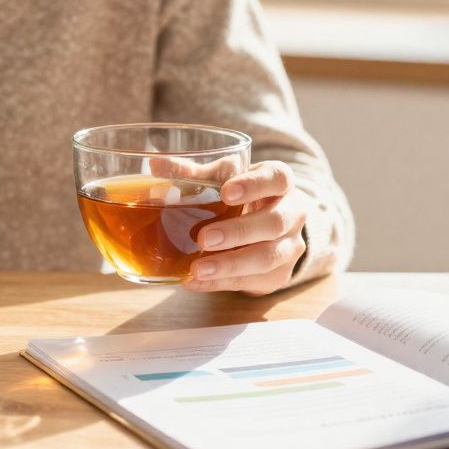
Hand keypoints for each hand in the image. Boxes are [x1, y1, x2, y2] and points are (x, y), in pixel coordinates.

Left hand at [188, 161, 308, 295]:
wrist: (268, 226)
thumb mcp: (222, 177)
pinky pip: (252, 281)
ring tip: (197, 268)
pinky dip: (221, 283)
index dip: (254, 185)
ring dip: (230, 265)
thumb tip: (155, 165)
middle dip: (239, 232)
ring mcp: (289, 246)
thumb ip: (192, 173)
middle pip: (275, 222)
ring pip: (268, 258)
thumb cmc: (242, 194)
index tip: (226, 193)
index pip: (277, 178)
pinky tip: (193, 281)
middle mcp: (293, 213)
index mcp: (280, 182)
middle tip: (204, 238)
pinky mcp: (278, 274)